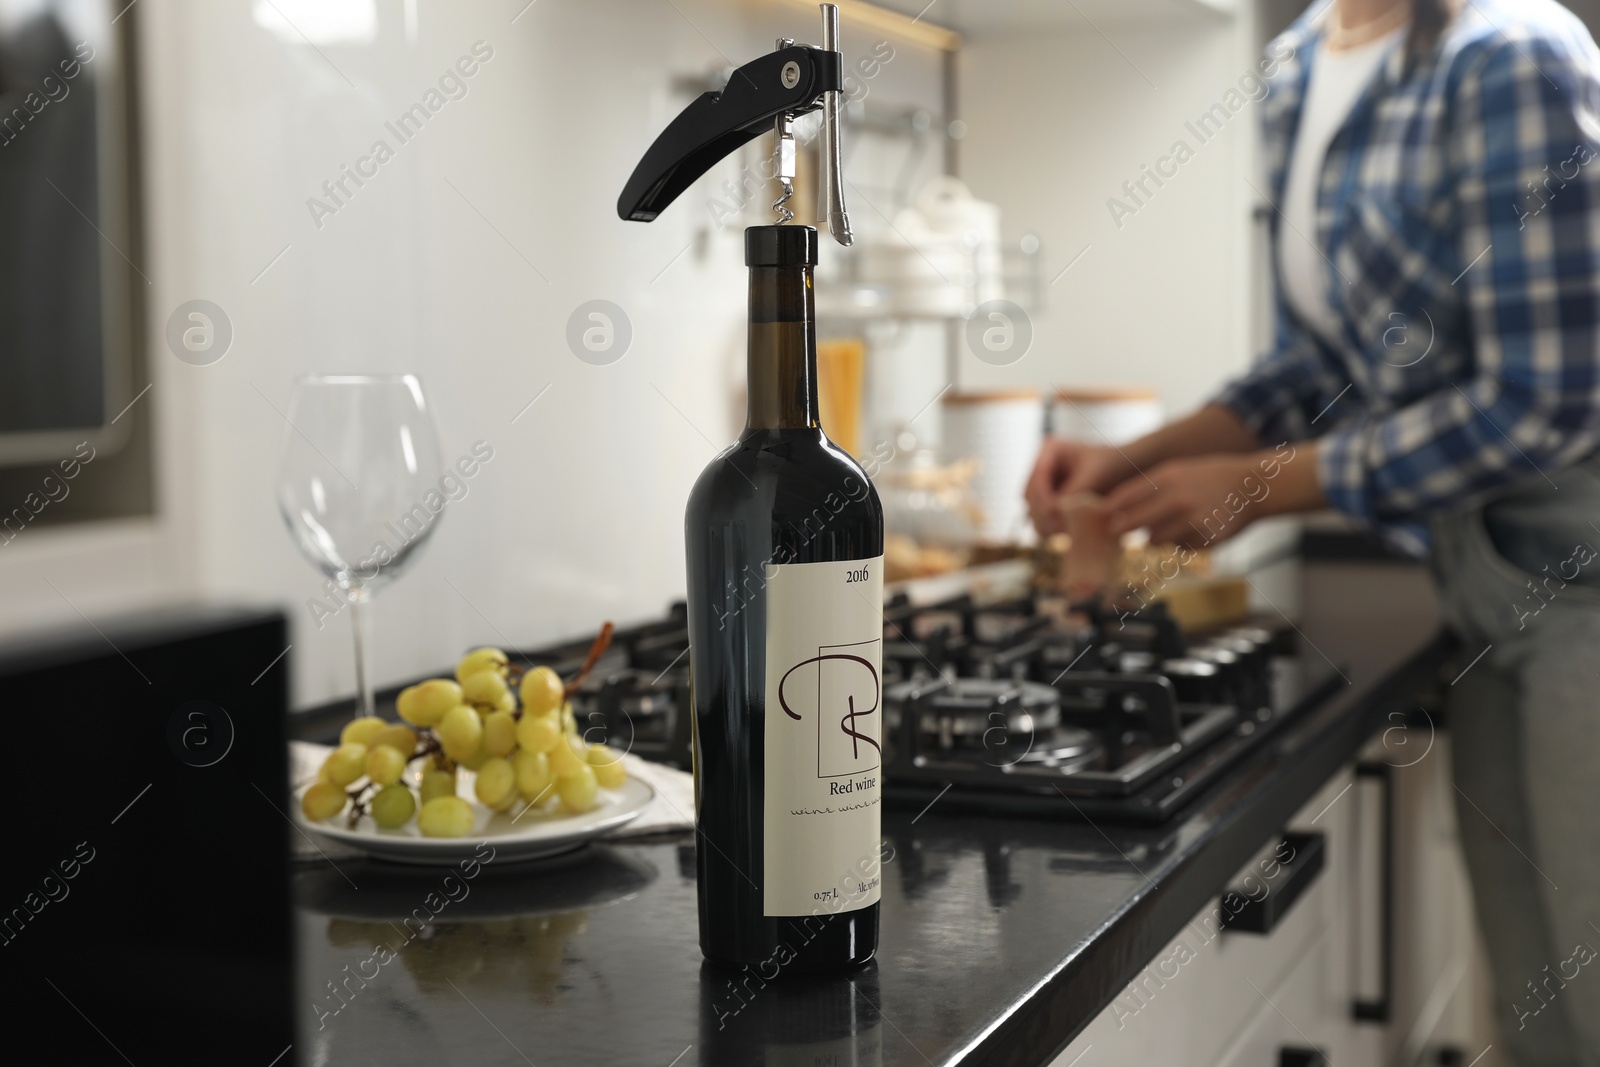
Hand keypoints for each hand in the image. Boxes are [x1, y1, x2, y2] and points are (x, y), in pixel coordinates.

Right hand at [1025, 438, 1137, 535]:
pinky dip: (1051, 527)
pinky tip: (1065, 534)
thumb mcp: (1096, 475)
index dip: (1042, 497)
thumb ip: (1075, 492)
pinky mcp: (1049, 501)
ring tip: (1063, 534)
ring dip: (1044, 523)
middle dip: (1042, 513)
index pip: (1037, 477)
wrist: (1127, 470)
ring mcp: (1043, 485)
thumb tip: (1054, 513)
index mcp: (1050, 449)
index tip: (1054, 514)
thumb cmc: (1115, 464)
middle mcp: (1042, 466)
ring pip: (1033, 509)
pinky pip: (1042, 518)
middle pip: (1030, 495)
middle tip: (1058, 530)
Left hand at [1103, 445, 1321, 548]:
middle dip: (1122, 528)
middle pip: (1133, 523)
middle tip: (1117, 531)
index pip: (1124, 498)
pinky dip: (1180, 542)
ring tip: (1171, 524)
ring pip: (1154, 540)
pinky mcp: (1205, 540)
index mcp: (1167, 478)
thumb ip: (1147, 487)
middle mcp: (1177, 500)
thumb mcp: (1176, 471)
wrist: (1251, 486)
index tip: (1103, 518)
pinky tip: (1194, 529)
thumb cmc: (1207, 478)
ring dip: (1155, 536)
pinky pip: (1179, 548)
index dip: (1109, 511)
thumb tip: (1114, 508)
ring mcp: (1191, 521)